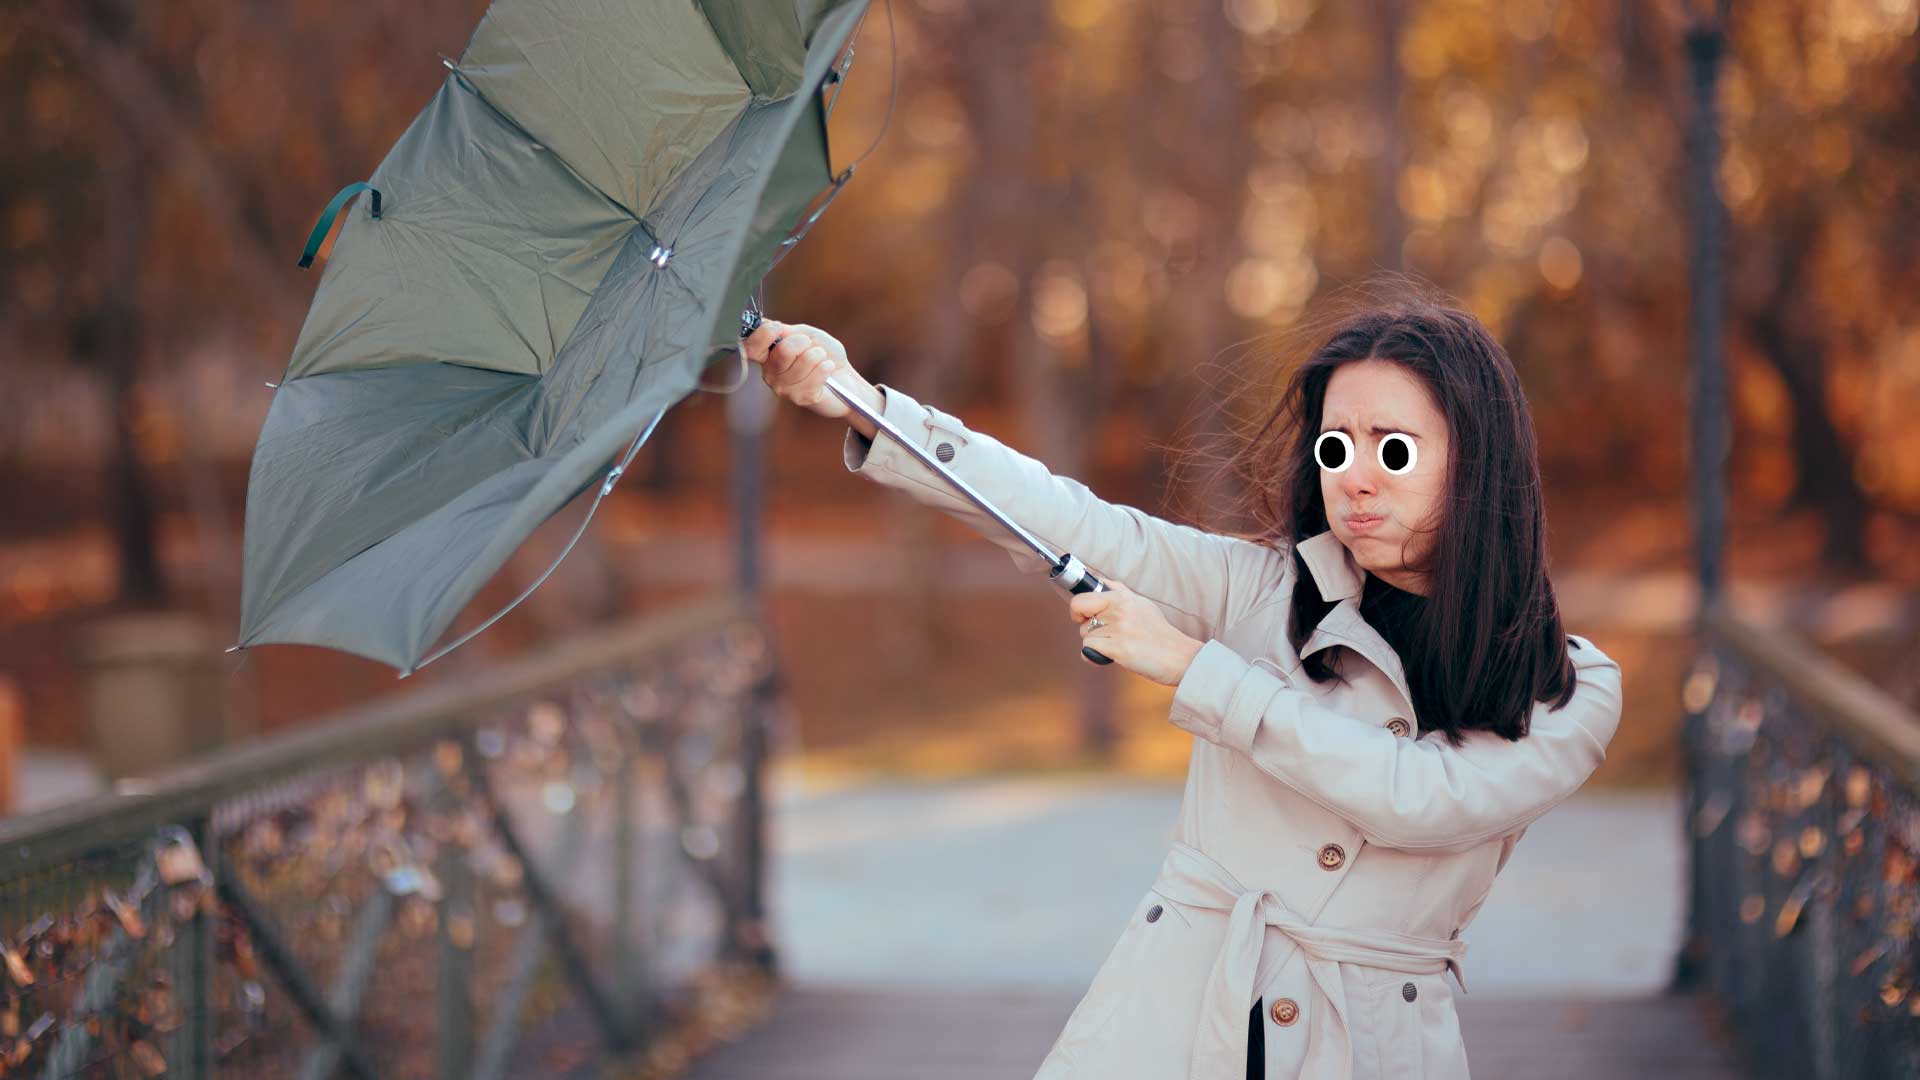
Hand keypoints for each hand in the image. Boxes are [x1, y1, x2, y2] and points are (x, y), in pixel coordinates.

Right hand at [739, 318, 879, 421]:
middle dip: (801, 342)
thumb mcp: (808, 335)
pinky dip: (825, 368)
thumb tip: (774, 328)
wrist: (845, 377)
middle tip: (810, 344)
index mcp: (768, 356)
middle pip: (781, 353)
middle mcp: (771, 373)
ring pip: (802, 363)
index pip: (750, 348)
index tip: (777, 327)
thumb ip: (790, 331)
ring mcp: (784, 388)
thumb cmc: (825, 354)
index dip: (762, 336)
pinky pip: (814, 377)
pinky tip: (828, 368)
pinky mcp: (800, 398)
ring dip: (818, 355)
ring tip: (822, 359)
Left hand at [1069, 576, 1205, 685]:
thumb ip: (1119, 591)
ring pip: (1086, 637)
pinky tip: (1112, 656)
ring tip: (1120, 645)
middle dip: (1088, 629)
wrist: (1178, 656)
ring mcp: (1118, 629)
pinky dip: (1095, 657)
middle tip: (1107, 635)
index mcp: (1122, 597)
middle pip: (1080, 620)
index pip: (1081, 598)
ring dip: (1097, 645)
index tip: (1082, 616)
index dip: (1077, 610)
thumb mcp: (1141, 603)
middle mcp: (1118, 609)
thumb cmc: (1159, 632)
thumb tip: (1100, 581)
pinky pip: (1088, 651)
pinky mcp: (1118, 648)